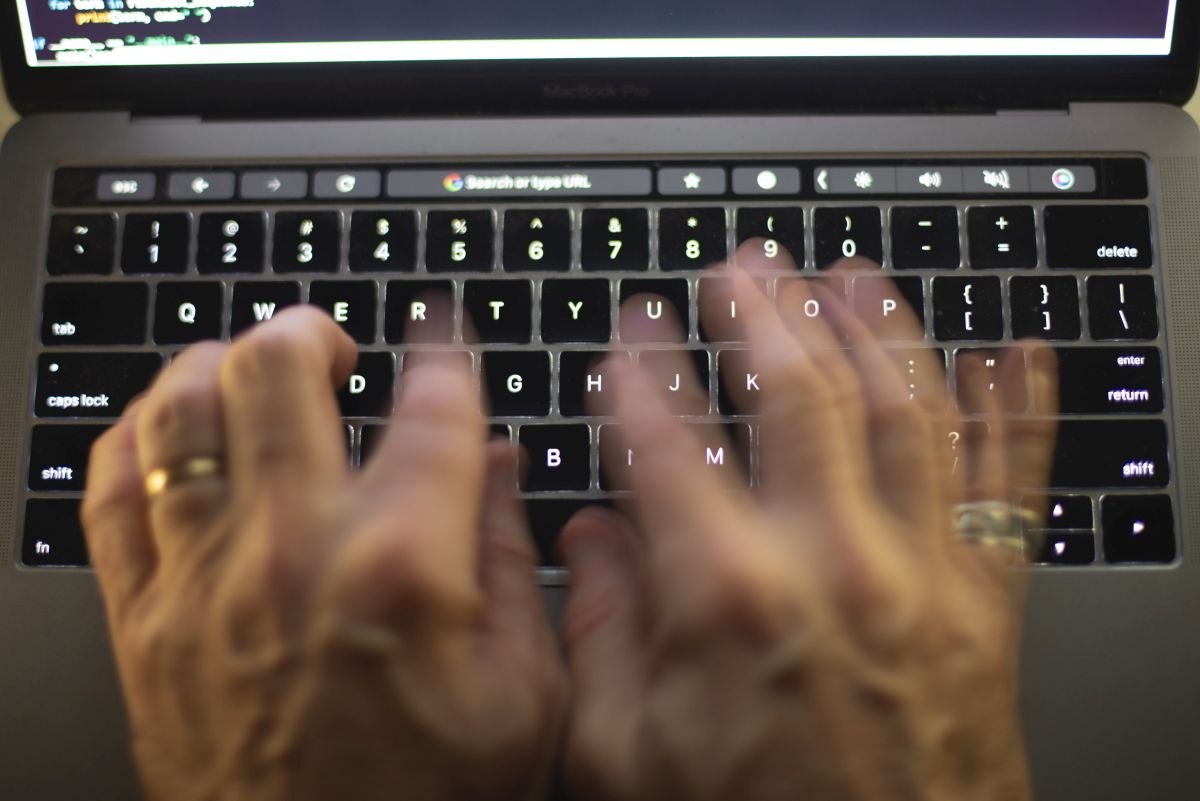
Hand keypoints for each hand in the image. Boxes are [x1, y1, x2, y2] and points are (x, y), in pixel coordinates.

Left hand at [82, 307, 566, 800]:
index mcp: (403, 565)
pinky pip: (112, 487)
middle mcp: (294, 550)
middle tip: (338, 348)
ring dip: (223, 364)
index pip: (431, 407)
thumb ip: (512, 560)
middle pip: (278, 367)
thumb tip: (498, 464)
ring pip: (182, 406)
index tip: (442, 331)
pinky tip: (177, 427)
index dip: (444, 350)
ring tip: (257, 373)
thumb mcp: (523, 691)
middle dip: (316, 331)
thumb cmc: (426, 797)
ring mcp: (205, 578)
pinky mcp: (145, 616)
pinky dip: (139, 432)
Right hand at [560, 247, 1057, 800]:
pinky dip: (1018, 406)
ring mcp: (924, 574)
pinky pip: (1015, 481)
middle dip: (760, 312)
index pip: (670, 439)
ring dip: (877, 326)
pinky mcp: (989, 604)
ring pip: (906, 407)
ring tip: (845, 275)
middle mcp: (834, 562)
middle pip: (797, 391)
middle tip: (738, 268)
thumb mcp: (623, 755)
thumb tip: (595, 537)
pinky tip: (1010, 349)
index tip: (634, 331)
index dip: (642, 371)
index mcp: (726, 597)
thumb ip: (598, 630)